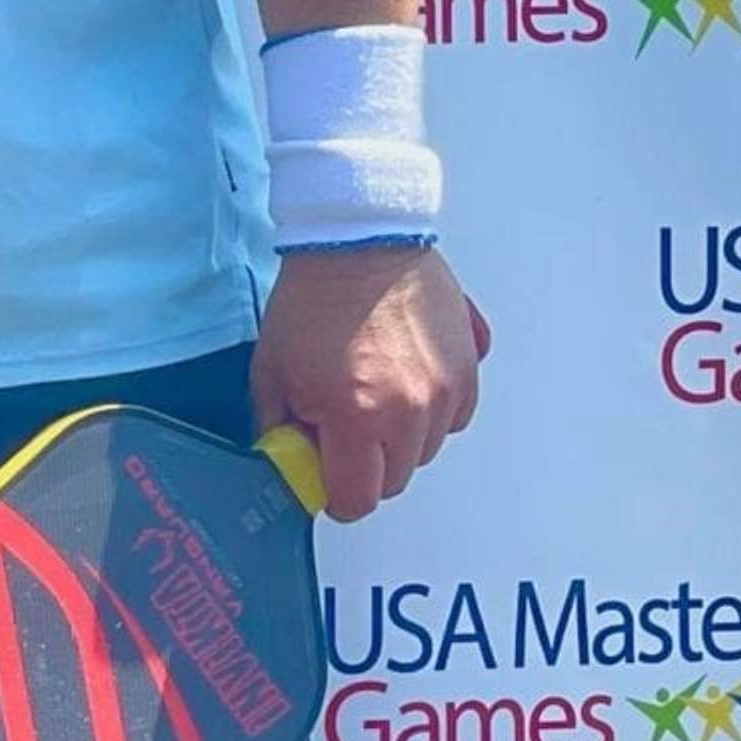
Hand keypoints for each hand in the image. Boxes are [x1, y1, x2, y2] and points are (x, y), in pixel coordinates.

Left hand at [256, 246, 487, 518]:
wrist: (358, 240)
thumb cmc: (312, 300)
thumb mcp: (272, 373)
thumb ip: (280, 431)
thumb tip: (291, 464)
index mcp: (357, 417)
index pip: (357, 500)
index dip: (336, 494)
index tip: (325, 475)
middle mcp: (410, 410)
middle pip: (395, 480)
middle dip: (366, 465)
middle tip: (343, 428)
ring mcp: (445, 389)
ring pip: (426, 450)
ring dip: (400, 438)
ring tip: (373, 393)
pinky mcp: (468, 367)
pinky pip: (453, 416)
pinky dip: (431, 410)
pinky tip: (403, 379)